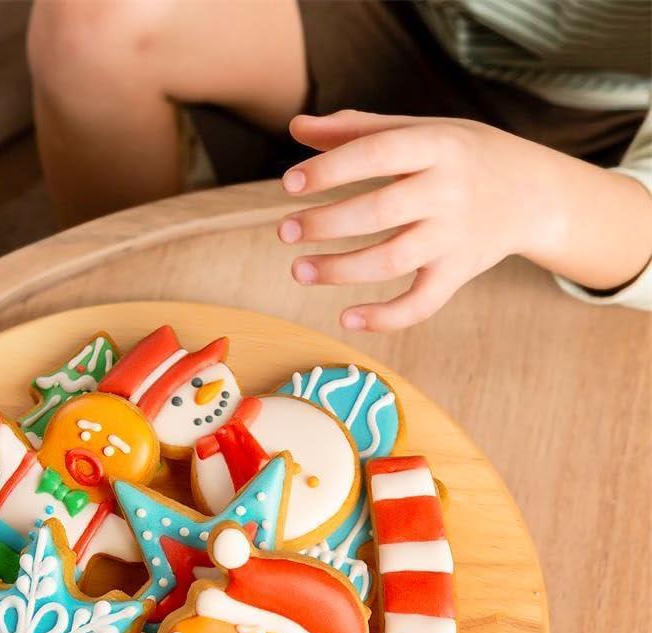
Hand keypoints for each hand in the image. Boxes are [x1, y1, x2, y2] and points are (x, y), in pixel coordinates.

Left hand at [277, 110, 651, 330]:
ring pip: (391, 261)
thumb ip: (358, 130)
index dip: (330, 169)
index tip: (289, 184)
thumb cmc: (462, 156)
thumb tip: (296, 127)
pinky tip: (346, 318)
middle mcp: (449, 191)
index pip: (377, 153)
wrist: (534, 193)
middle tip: (285, 232)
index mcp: (438, 145)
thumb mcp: (421, 130)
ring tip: (299, 270)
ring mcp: (455, 236)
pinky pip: (421, 304)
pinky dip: (384, 318)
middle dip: (326, 224)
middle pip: (379, 212)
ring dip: (339, 271)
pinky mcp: (458, 272)